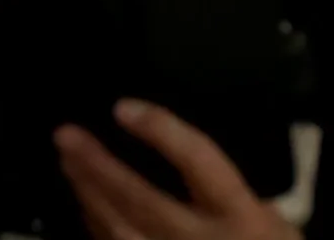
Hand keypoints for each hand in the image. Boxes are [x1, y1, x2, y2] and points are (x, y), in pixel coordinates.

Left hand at [55, 99, 300, 239]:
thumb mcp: (268, 217)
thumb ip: (223, 185)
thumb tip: (171, 139)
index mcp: (241, 215)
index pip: (199, 163)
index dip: (161, 132)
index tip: (123, 107)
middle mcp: (202, 239)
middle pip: (141, 199)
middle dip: (98, 166)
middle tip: (65, 135)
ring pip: (117, 228)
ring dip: (87, 192)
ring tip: (66, 160)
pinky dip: (95, 222)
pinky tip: (84, 200)